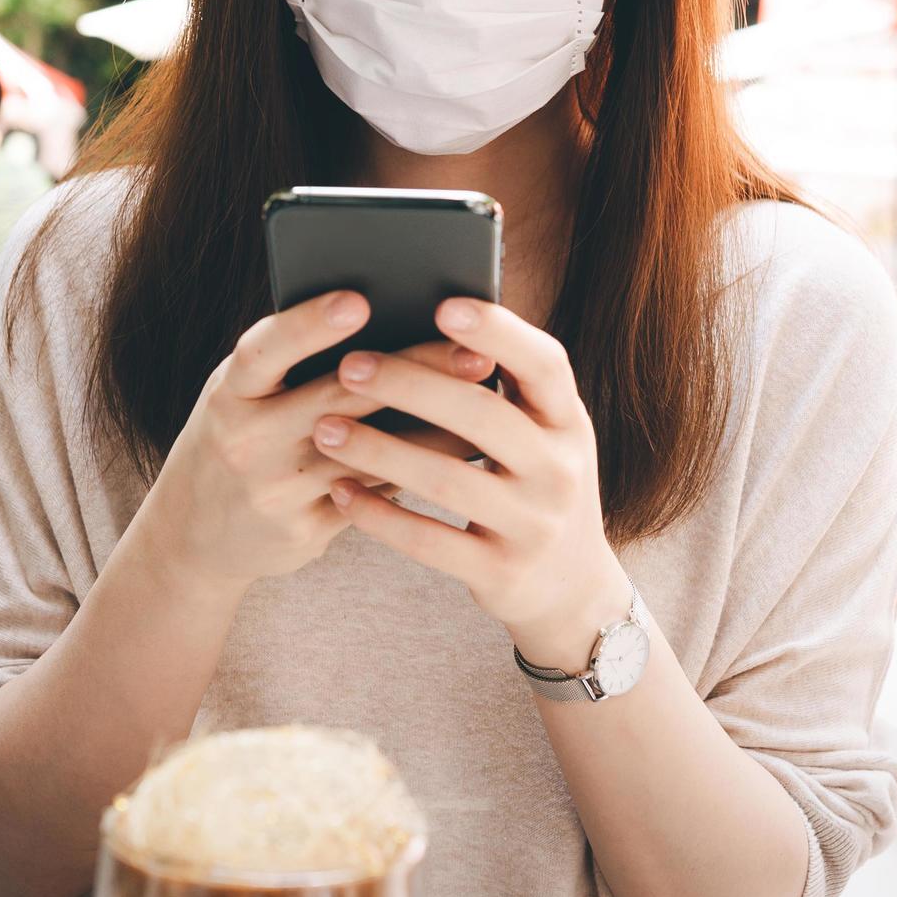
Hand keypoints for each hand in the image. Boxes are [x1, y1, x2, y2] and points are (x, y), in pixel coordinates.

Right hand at [139, 290, 494, 589]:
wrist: (194, 533)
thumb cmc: (241, 436)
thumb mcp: (245, 394)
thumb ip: (294, 365)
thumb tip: (391, 317)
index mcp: (229, 392)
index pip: (264, 351)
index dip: (307, 326)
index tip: (357, 300)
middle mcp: (245, 441)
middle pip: (336, 398)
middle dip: (412, 371)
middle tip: (473, 351)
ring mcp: (273, 491)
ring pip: (369, 452)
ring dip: (434, 426)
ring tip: (488, 400)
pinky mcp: (302, 532)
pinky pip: (372, 495)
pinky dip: (419, 468)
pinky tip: (464, 450)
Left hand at [311, 298, 631, 669]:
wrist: (571, 590)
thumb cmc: (536, 487)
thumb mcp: (543, 437)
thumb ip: (505, 390)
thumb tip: (430, 316)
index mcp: (569, 422)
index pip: (545, 365)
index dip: (500, 332)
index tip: (444, 306)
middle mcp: (560, 471)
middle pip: (483, 417)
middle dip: (411, 386)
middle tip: (349, 365)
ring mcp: (533, 526)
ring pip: (447, 479)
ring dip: (380, 451)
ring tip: (325, 430)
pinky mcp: (500, 573)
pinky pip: (429, 541)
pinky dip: (379, 516)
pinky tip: (340, 493)